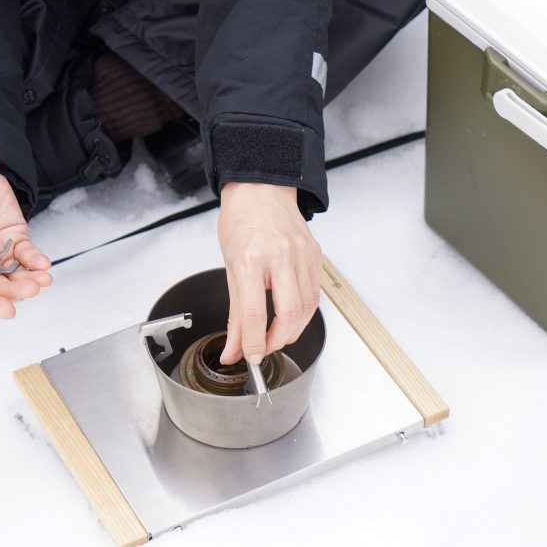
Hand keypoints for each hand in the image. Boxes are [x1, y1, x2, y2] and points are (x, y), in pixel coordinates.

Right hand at [0, 166, 52, 318]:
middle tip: (30, 290)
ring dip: (31, 279)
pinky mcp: (15, 234)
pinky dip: (36, 260)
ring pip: (17, 273)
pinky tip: (42, 264)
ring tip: (42, 280)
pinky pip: (28, 253)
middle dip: (16, 291)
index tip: (7, 311)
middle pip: (0, 286)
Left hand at [217, 182, 321, 365]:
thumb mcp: (230, 268)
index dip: (254, 343)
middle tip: (264, 348)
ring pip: (307, 309)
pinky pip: (314, 295)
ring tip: (275, 334)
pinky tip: (290, 314)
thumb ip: (235, 314)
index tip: (250, 357)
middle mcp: (281, 256)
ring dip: (292, 330)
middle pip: (290, 315)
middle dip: (278, 341)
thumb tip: (233, 349)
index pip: (255, 313)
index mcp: (251, 258)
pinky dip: (303, 313)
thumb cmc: (242, 223)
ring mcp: (303, 255)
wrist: (262, 190)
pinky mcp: (316, 256)